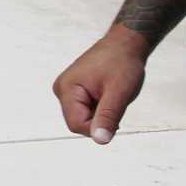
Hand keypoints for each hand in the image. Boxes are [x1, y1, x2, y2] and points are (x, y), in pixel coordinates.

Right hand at [52, 26, 147, 143]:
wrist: (124, 44)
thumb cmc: (122, 63)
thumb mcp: (119, 93)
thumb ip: (107, 117)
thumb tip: (100, 140)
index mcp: (67, 89)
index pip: (77, 125)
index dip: (98, 127)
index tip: (115, 114)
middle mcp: (62, 90)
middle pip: (78, 123)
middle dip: (99, 119)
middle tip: (114, 102)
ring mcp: (66, 90)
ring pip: (83, 118)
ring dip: (100, 114)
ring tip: (111, 95)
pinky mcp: (73, 91)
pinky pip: (85, 110)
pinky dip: (99, 108)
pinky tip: (107, 95)